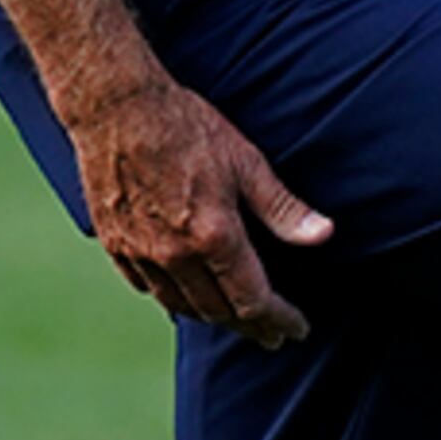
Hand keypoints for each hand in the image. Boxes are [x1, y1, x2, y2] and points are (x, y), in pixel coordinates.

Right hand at [59, 73, 333, 346]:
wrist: (116, 107)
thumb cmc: (186, 127)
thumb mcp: (246, 162)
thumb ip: (283, 208)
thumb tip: (324, 235)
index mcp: (213, 237)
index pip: (253, 301)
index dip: (279, 320)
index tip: (296, 329)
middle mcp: (175, 255)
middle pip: (219, 312)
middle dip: (251, 326)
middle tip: (272, 332)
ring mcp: (141, 253)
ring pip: (182, 306)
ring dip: (213, 316)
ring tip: (234, 318)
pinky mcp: (116, 245)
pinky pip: (148, 288)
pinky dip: (173, 298)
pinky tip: (185, 295)